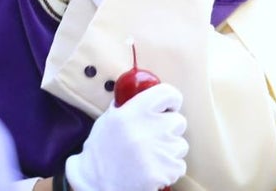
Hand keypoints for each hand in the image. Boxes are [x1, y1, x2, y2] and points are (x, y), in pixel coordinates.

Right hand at [65, 83, 187, 190]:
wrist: (95, 183)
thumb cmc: (101, 151)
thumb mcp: (109, 119)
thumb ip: (128, 106)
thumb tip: (143, 94)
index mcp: (135, 111)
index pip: (168, 93)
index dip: (171, 100)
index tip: (168, 107)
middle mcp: (150, 128)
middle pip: (179, 121)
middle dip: (170, 129)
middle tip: (154, 138)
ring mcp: (159, 150)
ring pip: (180, 145)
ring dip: (170, 150)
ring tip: (150, 157)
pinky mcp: (164, 171)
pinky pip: (179, 166)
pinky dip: (169, 169)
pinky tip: (152, 170)